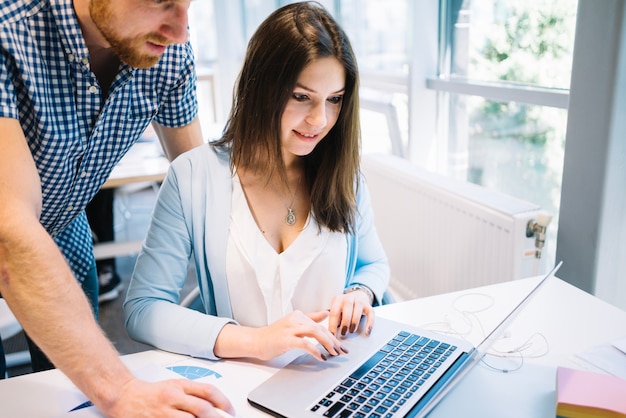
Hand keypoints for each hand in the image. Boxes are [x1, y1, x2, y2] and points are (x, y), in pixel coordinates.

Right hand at [103, 377, 234, 417]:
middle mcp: (172, 398)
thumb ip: (194, 393)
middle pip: (202, 409)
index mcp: (179, 386)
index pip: (208, 391)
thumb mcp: (175, 385)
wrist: (124, 397)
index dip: (224, 402)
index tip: (230, 411)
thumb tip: (216, 405)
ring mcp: (163, 413)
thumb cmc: (151, 393)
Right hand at [249, 310, 348, 360]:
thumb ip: (310, 318)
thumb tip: (326, 312)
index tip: (341, 345)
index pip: (320, 324)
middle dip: (333, 341)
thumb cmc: (274, 335)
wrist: (256, 341)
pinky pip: (305, 343)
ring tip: (333, 353)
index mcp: (298, 315)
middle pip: (320, 328)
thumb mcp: (293, 325)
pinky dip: (315, 350)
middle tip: (342, 351)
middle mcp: (295, 319)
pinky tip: (321, 357)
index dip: (333, 335)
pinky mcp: (286, 339)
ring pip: (315, 332)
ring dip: (327, 343)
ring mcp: (290, 328)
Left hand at [328, 290, 374, 336]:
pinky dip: (369, 324)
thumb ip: (335, 318)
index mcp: (338, 299)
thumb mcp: (337, 309)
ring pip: (357, 312)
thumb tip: (332, 333)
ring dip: (354, 323)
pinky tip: (367, 332)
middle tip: (343, 333)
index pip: (334, 313)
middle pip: (347, 311)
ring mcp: (359, 301)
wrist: (358, 295)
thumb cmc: (345, 307)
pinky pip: (370, 314)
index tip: (332, 336)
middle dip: (345, 324)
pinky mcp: (368, 306)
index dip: (332, 325)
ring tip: (352, 331)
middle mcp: (349, 298)